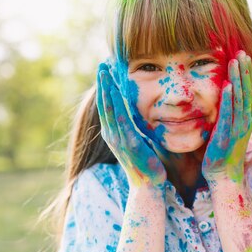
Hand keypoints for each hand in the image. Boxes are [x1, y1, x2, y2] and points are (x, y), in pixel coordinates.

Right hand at [96, 63, 166, 187]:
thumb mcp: (142, 141)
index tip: (107, 72)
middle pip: (104, 104)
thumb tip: (148, 114)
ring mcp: (118, 139)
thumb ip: (140, 128)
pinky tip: (114, 90)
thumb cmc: (149, 166)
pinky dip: (115, 102)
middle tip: (102, 65)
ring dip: (106, 88)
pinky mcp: (128, 142)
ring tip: (104, 71)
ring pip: (109, 108)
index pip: (108, 106)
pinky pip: (120, 118)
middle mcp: (112, 135)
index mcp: (115, 134)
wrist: (149, 187)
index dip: (106, 89)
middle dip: (103, 84)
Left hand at [202, 51, 251, 183]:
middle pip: (247, 90)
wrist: (224, 175)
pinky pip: (229, 114)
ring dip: (238, 79)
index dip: (247, 73)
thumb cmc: (223, 151)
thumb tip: (226, 97)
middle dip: (244, 70)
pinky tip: (228, 86)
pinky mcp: (227, 135)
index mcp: (246, 117)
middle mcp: (246, 120)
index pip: (248, 90)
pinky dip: (229, 100)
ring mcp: (238, 128)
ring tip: (235, 61)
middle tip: (241, 51)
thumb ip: (228, 112)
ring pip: (240, 98)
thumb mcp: (228, 127)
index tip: (244, 56)